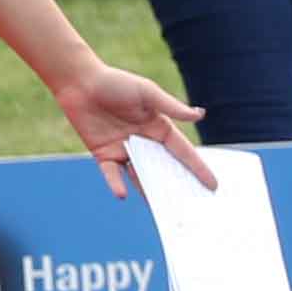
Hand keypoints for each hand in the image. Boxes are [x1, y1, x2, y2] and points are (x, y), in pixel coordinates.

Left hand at [55, 62, 202, 197]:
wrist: (79, 83)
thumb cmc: (114, 82)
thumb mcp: (147, 92)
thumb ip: (171, 107)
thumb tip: (200, 114)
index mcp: (158, 127)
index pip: (182, 152)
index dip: (197, 168)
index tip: (212, 184)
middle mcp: (144, 142)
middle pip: (164, 168)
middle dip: (177, 185)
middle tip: (192, 205)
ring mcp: (124, 150)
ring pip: (140, 176)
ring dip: (150, 191)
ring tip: (163, 208)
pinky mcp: (103, 154)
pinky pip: (112, 174)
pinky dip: (116, 184)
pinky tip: (123, 194)